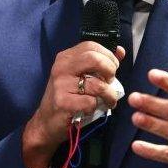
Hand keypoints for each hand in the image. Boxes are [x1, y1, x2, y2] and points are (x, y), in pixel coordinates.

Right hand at [22, 41, 124, 167]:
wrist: (46, 121)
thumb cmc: (68, 96)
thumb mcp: (81, 75)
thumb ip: (101, 62)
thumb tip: (120, 50)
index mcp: (66, 57)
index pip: (92, 46)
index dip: (108, 56)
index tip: (113, 68)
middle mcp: (62, 67)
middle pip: (94, 59)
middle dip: (110, 70)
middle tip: (110, 82)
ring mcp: (61, 85)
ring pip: (97, 85)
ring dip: (109, 95)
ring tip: (109, 100)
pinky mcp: (63, 102)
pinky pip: (91, 102)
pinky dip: (97, 107)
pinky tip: (92, 109)